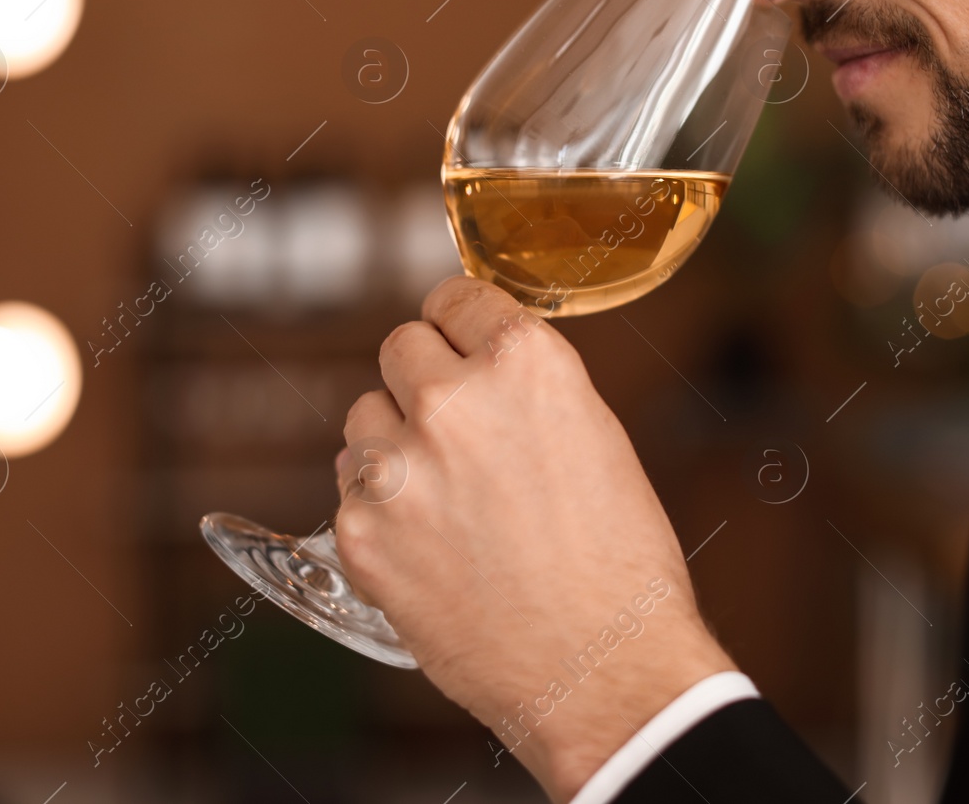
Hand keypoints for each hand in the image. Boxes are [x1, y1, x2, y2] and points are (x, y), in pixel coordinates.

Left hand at [334, 276, 735, 800]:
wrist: (601, 671)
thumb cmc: (619, 566)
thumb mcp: (597, 439)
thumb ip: (528, 390)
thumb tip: (479, 371)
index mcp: (526, 365)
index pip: (455, 297)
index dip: (459, 324)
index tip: (456, 340)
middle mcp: (454, 402)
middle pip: (400, 347)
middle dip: (423, 380)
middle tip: (452, 429)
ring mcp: (398, 467)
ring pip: (362, 416)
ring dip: (394, 443)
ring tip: (445, 498)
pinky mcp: (360, 532)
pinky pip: (348, 489)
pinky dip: (379, 511)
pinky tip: (428, 547)